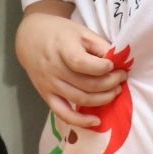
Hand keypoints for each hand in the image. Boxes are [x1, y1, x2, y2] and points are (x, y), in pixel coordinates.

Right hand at [15, 10, 125, 128]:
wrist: (31, 38)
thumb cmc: (60, 33)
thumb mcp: (81, 32)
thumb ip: (100, 46)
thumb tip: (120, 63)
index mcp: (62, 48)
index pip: (81, 63)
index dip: (101, 67)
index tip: (113, 65)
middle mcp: (53, 68)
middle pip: (86, 84)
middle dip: (110, 84)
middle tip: (121, 78)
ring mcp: (49, 85)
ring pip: (80, 99)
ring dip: (103, 99)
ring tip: (115, 91)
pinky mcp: (46, 96)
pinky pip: (63, 114)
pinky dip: (80, 121)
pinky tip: (96, 121)